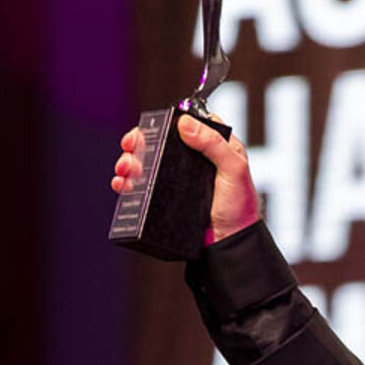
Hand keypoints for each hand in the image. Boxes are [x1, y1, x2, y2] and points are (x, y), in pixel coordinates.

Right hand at [108, 116, 259, 243]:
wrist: (230, 243)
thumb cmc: (240, 207)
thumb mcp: (234, 170)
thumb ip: (214, 145)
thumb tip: (185, 124)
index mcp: (217, 146)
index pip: (190, 123)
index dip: (169, 121)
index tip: (151, 125)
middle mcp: (197, 158)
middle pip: (162, 140)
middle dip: (140, 142)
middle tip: (129, 146)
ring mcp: (181, 177)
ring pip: (149, 161)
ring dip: (131, 161)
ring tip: (125, 169)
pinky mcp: (170, 196)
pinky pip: (145, 185)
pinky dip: (130, 182)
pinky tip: (123, 184)